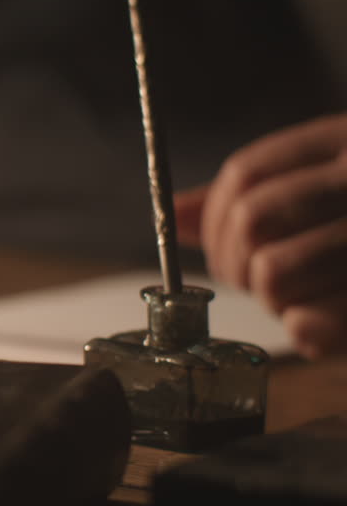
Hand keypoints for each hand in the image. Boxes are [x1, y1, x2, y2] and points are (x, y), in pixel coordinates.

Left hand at [175, 113, 346, 358]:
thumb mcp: (338, 183)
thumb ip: (262, 194)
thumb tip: (175, 216)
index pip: (244, 174)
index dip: (215, 220)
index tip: (225, 247)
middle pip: (251, 220)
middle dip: (237, 263)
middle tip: (262, 282)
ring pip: (274, 271)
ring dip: (275, 299)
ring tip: (305, 301)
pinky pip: (314, 321)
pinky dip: (309, 331)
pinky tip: (322, 329)